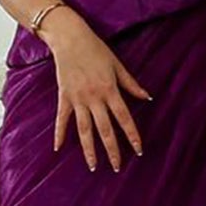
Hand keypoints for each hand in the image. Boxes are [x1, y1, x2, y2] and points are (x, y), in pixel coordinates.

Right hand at [42, 9, 150, 171]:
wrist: (70, 39)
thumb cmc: (96, 49)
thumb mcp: (117, 65)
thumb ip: (131, 84)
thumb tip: (147, 97)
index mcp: (110, 90)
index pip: (124, 118)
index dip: (132, 135)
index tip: (138, 150)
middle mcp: (94, 98)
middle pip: (105, 130)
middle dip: (112, 150)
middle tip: (117, 167)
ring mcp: (78, 99)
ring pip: (84, 130)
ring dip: (89, 150)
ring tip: (94, 166)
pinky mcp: (64, 97)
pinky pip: (62, 119)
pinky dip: (59, 133)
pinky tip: (58, 148)